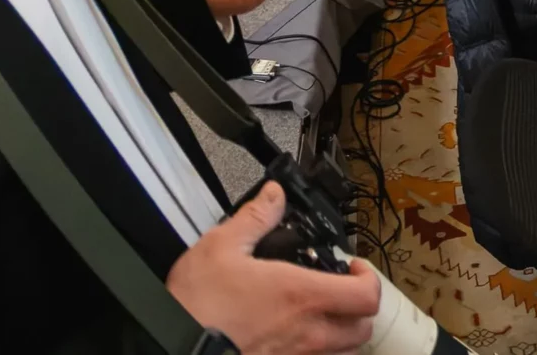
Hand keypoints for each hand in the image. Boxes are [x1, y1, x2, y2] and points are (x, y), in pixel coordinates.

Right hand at [166, 180, 382, 354]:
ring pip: (343, 354)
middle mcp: (308, 332)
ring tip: (323, 321)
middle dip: (359, 310)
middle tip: (342, 294)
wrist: (168, 349)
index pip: (367, 293)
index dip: (368, 279)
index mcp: (302, 295)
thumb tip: (273, 197)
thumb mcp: (220, 248)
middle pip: (363, 329)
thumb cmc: (194, 308)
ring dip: (341, 338)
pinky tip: (297, 344)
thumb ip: (254, 219)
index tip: (353, 269)